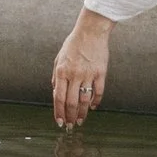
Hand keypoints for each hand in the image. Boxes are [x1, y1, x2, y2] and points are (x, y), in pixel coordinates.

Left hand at [52, 8, 112, 130]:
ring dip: (82, 114)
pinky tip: (92, 107)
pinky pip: (98, 92)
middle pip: (71, 102)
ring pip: (84, 100)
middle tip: (70, 126)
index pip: (59, 97)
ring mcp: (88, 74)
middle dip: (70, 117)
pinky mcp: (101, 72)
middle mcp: (74, 74)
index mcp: (61, 71)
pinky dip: (95, 102)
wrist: (91, 31)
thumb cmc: (73, 44)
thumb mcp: (59, 58)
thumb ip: (56, 76)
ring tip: (80, 121)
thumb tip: (55, 93)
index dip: (58, 112)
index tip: (60, 122)